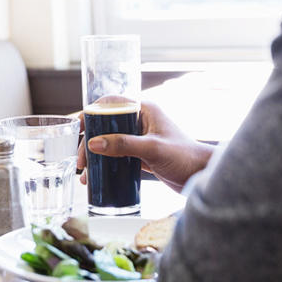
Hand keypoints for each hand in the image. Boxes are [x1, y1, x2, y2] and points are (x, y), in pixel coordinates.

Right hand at [78, 100, 214, 191]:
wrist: (203, 176)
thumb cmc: (185, 156)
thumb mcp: (152, 149)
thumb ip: (123, 145)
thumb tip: (94, 143)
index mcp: (144, 110)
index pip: (111, 103)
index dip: (91, 112)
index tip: (77, 127)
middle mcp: (140, 121)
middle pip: (106, 125)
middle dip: (89, 141)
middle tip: (80, 159)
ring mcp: (140, 138)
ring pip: (109, 142)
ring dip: (95, 155)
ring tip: (85, 173)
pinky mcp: (142, 155)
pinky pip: (117, 156)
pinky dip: (105, 164)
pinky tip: (96, 177)